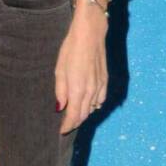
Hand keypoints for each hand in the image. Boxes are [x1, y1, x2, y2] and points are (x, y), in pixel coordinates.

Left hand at [54, 5, 107, 133]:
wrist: (90, 34)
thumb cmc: (71, 49)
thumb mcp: (60, 69)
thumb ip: (61, 91)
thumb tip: (60, 107)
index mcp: (78, 89)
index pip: (74, 116)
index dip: (67, 126)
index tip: (61, 131)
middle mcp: (91, 91)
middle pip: (83, 115)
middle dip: (74, 122)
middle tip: (65, 126)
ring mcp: (100, 86)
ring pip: (92, 108)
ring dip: (83, 114)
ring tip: (74, 117)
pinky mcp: (105, 80)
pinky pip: (100, 99)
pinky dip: (94, 105)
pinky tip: (89, 105)